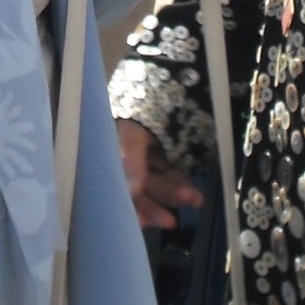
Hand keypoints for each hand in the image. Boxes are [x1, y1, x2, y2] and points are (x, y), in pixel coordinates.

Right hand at [118, 117, 204, 231]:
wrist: (166, 82)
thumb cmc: (139, 110)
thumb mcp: (130, 135)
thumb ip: (130, 163)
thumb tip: (132, 192)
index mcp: (110, 155)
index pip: (118, 187)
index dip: (128, 206)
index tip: (140, 222)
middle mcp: (126, 160)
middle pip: (138, 190)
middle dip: (155, 205)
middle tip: (170, 220)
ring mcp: (146, 158)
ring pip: (158, 184)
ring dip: (174, 195)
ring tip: (193, 200)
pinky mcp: (164, 155)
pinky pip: (172, 174)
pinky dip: (182, 185)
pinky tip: (193, 195)